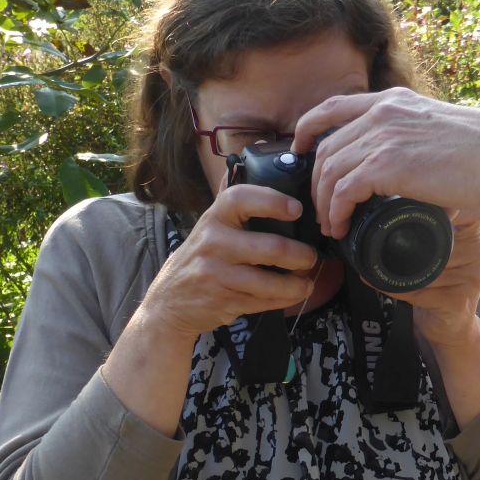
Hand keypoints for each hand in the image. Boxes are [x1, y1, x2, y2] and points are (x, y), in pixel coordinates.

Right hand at [136, 184, 321, 341]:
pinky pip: (265, 302)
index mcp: (213, 218)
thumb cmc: (200, 258)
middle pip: (271, 247)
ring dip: (298, 284)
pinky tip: (292, 294)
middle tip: (311, 257)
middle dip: (301, 255)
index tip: (296, 209)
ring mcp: (217, 275)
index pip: (241, 199)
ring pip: (271, 282)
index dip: (273, 201)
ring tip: (306, 282)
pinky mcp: (225, 301)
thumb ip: (234, 209)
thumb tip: (266, 177)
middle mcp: (213, 244)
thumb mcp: (209, 227)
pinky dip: (284, 299)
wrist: (168, 302)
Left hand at [292, 88, 479, 239]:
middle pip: (326, 146)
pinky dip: (337, 212)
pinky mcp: (388, 165)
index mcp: (394, 101)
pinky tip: (342, 227)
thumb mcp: (440, 128)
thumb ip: (416, 138)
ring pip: (329, 170)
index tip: (301, 148)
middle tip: (321, 207)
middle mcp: (382, 113)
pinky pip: (344, 190)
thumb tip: (411, 167)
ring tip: (332, 225)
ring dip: (325, 203)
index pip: (333, 106)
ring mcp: (383, 137)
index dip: (308, 128)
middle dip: (316, 181)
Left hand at [390, 210, 479, 349]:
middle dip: (410, 246)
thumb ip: (434, 231)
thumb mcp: (443, 253)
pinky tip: (381, 283)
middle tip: (383, 242)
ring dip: (399, 270)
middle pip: (439, 242)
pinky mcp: (458, 301)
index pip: (471, 212)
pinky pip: (420, 290)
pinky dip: (396, 288)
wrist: (452, 328)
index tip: (425, 203)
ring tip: (378, 267)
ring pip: (426, 267)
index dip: (451, 205)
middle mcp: (477, 256)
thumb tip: (392, 205)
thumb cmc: (441, 286)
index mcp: (473, 238)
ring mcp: (471, 279)